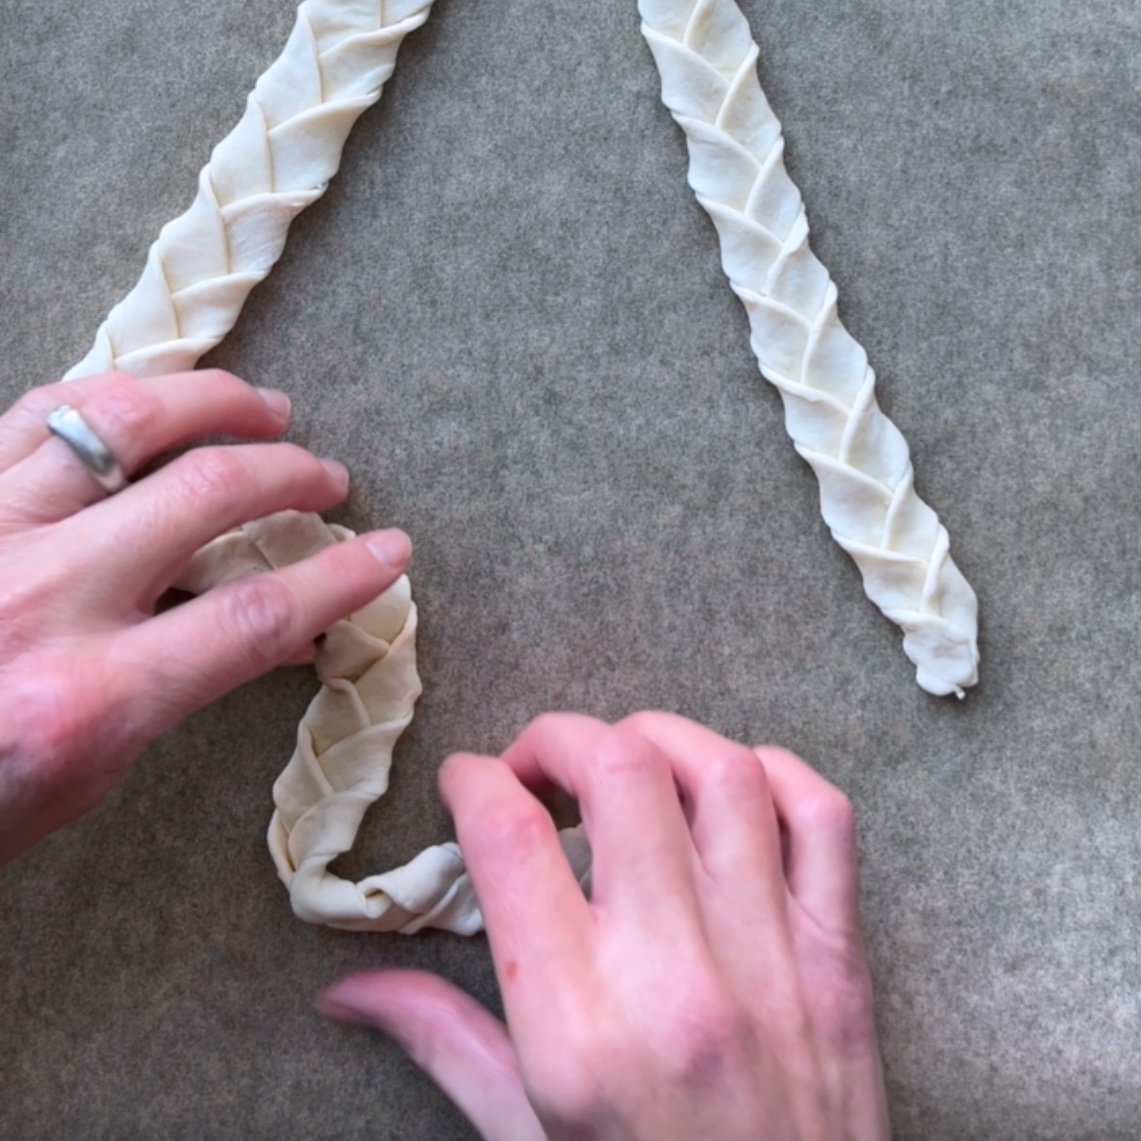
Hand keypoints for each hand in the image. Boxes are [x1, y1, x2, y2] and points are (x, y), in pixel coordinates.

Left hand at [0, 369, 409, 863]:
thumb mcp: (95, 773)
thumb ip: (187, 689)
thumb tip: (283, 633)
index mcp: (89, 697)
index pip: (256, 616)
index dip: (341, 575)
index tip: (390, 551)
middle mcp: (42, 598)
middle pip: (205, 494)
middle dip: (291, 474)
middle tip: (327, 476)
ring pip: (115, 421)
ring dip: (210, 402)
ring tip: (261, 405)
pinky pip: (35, 413)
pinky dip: (110, 397)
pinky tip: (150, 403)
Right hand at [321, 712, 889, 1139]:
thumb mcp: (523, 1136)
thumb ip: (440, 1041)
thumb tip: (346, 991)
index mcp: (578, 1025)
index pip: (511, 841)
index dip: (475, 782)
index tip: (468, 782)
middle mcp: (676, 974)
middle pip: (620, 774)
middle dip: (562, 740)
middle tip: (540, 768)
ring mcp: (771, 957)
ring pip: (724, 775)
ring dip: (662, 741)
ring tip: (627, 766)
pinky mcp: (838, 957)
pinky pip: (823, 819)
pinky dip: (774, 773)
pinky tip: (727, 793)